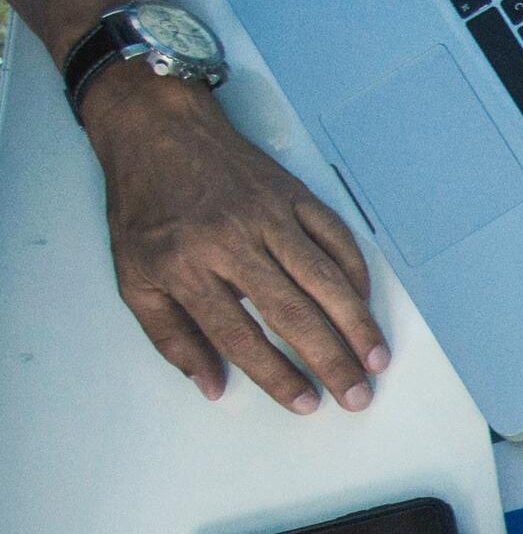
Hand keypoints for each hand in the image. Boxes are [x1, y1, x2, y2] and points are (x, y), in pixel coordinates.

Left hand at [81, 67, 381, 413]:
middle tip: (358, 395)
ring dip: (357, 324)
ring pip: (324, 278)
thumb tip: (211, 386)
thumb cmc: (144, 209)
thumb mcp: (133, 277)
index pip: (239, 334)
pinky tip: (366, 306)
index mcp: (185, 266)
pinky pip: (337, 239)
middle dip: (331, 360)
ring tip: (377, 360)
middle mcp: (231, 241)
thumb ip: (170, 336)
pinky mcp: (293, 195)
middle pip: (292, 312)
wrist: (156, 129)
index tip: (306, 404)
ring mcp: (268, 216)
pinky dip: (357, 275)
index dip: (277, 375)